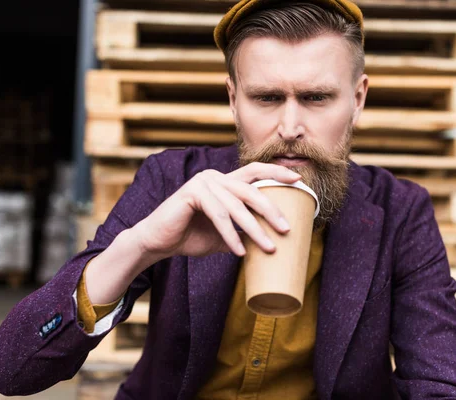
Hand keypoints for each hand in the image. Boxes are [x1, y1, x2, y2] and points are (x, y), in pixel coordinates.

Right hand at [132, 162, 301, 259]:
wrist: (157, 242)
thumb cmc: (190, 236)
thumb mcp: (224, 234)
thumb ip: (243, 231)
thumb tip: (271, 241)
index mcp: (224, 182)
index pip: (255, 171)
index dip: (277, 173)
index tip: (299, 180)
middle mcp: (214, 177)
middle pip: (251, 190)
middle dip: (272, 210)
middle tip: (287, 229)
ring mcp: (202, 183)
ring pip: (237, 206)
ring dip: (255, 229)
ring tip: (269, 247)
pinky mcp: (191, 194)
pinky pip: (218, 215)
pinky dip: (230, 235)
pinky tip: (239, 251)